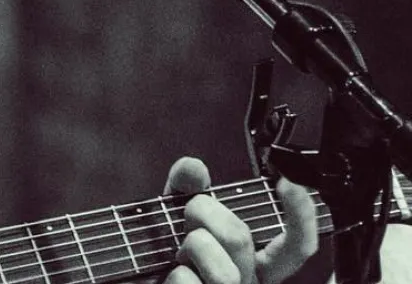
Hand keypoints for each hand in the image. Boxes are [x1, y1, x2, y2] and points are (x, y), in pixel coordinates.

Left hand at [163, 157, 318, 283]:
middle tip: (186, 220)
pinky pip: (187, 282)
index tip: (289, 183)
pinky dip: (171, 276)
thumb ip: (184, 190)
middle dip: (202, 213)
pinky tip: (168, 279)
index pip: (295, 245)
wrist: (138, 282)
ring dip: (189, 250)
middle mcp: (249, 281)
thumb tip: (193, 167)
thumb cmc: (163, 257)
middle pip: (240, 237)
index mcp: (254, 262)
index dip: (301, 216)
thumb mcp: (173, 216)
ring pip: (222, 269)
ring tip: (178, 256)